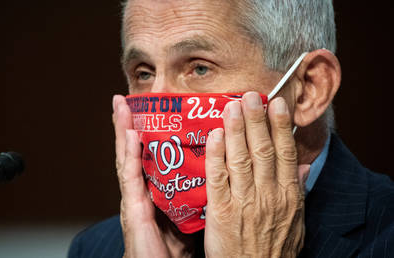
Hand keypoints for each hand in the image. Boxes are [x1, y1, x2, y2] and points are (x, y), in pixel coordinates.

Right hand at [112, 95, 193, 257]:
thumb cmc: (171, 249)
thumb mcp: (184, 216)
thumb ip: (191, 195)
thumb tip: (213, 177)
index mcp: (152, 191)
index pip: (148, 156)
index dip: (144, 134)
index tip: (147, 110)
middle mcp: (139, 191)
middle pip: (133, 151)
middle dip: (127, 125)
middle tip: (125, 100)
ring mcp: (133, 198)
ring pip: (127, 157)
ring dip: (122, 130)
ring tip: (120, 106)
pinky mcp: (132, 208)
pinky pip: (130, 175)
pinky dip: (127, 152)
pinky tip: (127, 134)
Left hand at [204, 92, 309, 257]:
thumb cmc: (273, 249)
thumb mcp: (296, 223)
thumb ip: (297, 192)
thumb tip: (301, 167)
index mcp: (287, 196)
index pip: (285, 153)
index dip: (281, 126)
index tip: (277, 104)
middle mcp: (267, 195)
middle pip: (263, 150)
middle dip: (257, 120)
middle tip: (251, 96)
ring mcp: (243, 202)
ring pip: (241, 159)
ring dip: (236, 130)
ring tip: (233, 106)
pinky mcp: (220, 212)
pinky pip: (218, 178)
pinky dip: (216, 155)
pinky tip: (214, 136)